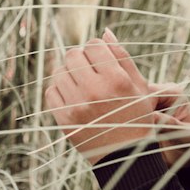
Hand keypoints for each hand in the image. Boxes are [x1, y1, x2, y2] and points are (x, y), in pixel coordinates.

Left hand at [45, 30, 189, 164]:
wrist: (126, 157)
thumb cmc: (137, 118)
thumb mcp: (139, 87)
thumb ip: (122, 57)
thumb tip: (105, 31)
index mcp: (117, 80)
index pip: (94, 45)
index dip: (97, 49)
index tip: (101, 60)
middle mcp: (95, 91)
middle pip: (74, 55)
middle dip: (81, 58)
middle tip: (90, 70)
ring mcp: (77, 107)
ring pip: (59, 72)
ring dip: (69, 73)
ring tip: (82, 84)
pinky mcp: (64, 120)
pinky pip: (51, 92)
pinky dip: (60, 91)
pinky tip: (73, 97)